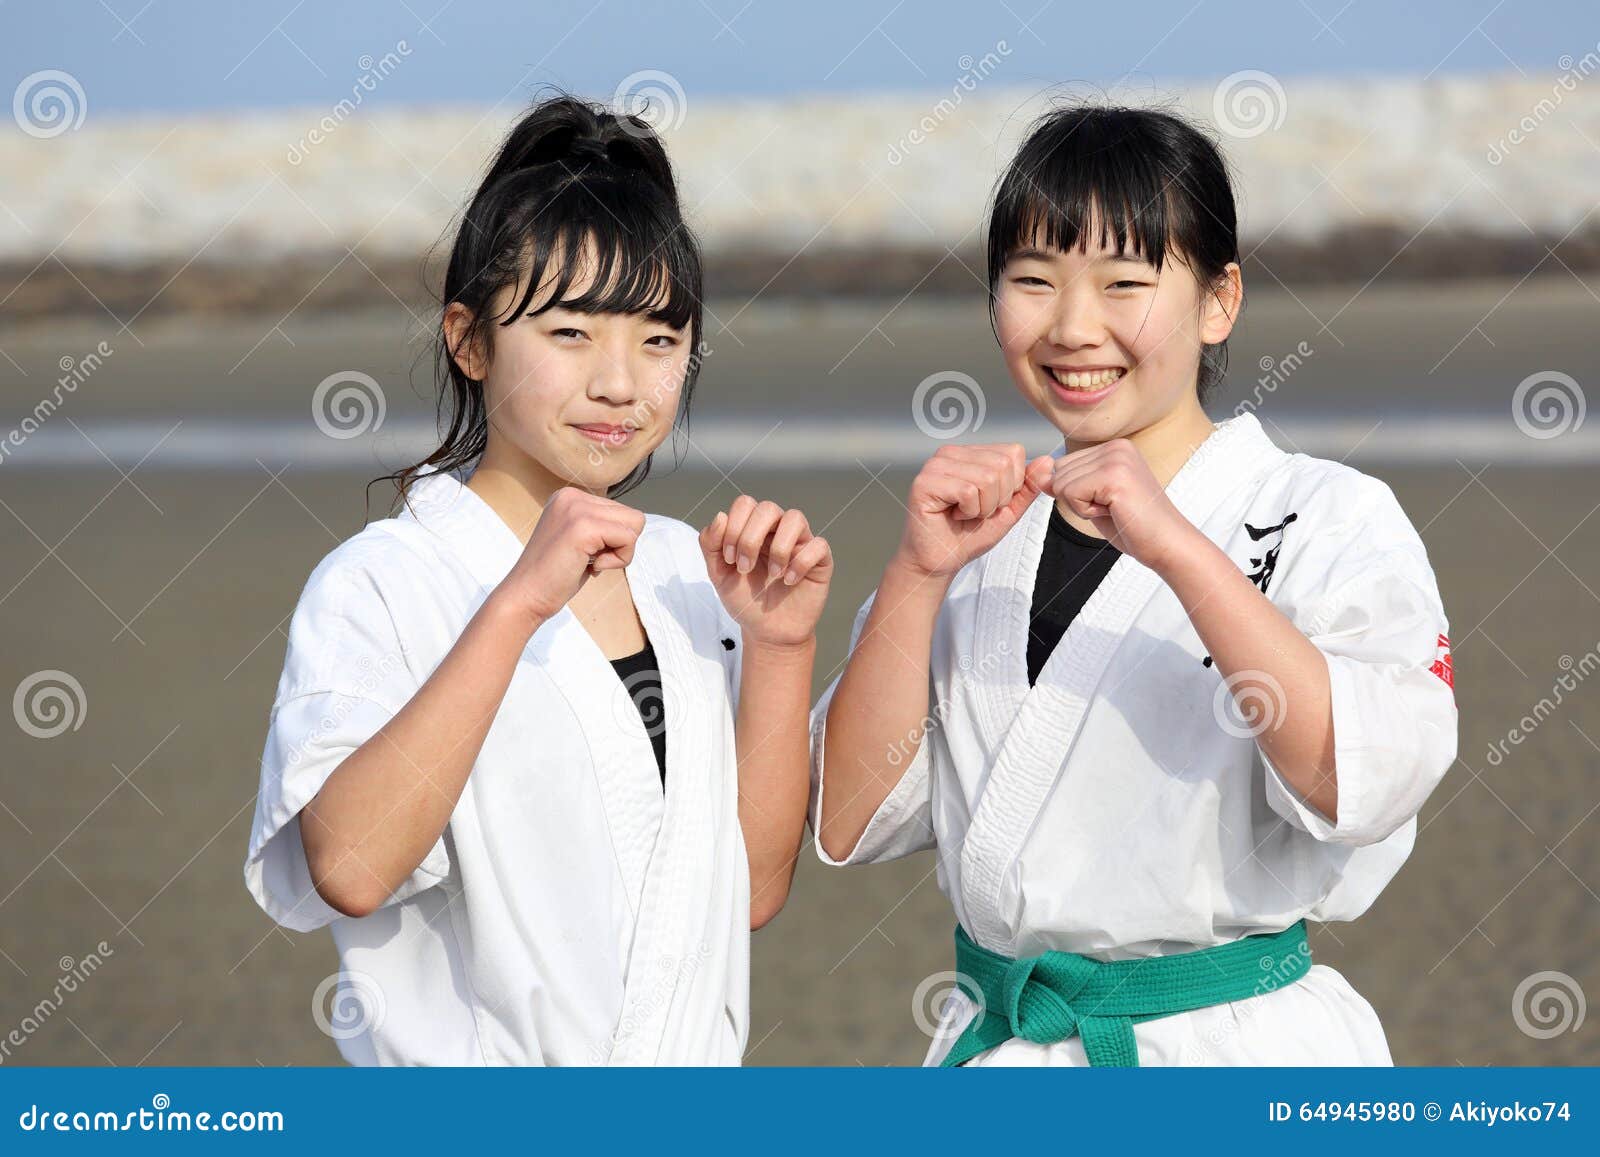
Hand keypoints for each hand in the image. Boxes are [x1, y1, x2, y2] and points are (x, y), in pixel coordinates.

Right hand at [498, 488, 645, 624]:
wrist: (525, 596)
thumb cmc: (555, 575)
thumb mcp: (579, 539)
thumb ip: (601, 526)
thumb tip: (634, 525)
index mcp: (570, 497)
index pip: (621, 512)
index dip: (613, 540)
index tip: (586, 553)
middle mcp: (572, 496)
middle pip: (632, 517)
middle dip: (620, 545)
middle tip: (589, 560)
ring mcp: (576, 508)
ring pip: (634, 525)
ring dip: (620, 552)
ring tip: (590, 561)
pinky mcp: (583, 526)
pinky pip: (628, 540)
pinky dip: (617, 560)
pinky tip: (591, 566)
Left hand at [700, 497, 831, 647]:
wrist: (768, 632)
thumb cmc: (746, 600)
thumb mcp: (719, 575)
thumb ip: (711, 545)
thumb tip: (720, 516)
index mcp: (753, 528)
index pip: (745, 504)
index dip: (734, 527)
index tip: (729, 560)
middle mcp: (777, 530)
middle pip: (768, 508)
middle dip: (750, 538)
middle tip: (744, 568)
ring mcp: (800, 543)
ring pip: (795, 518)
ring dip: (778, 548)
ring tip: (772, 574)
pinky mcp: (819, 561)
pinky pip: (818, 545)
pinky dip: (800, 563)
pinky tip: (789, 581)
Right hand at [893, 444, 1054, 578]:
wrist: (940, 561)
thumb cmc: (968, 535)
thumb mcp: (1008, 510)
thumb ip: (1027, 486)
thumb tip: (1048, 461)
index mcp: (970, 453)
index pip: (1013, 452)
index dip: (1011, 485)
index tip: (989, 502)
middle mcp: (951, 453)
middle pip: (1002, 465)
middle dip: (998, 498)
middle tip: (976, 511)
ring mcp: (935, 465)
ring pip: (987, 478)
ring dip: (983, 507)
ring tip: (964, 513)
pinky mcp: (925, 482)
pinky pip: (968, 491)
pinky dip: (968, 511)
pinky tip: (953, 515)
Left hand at [1051, 439, 1198, 571]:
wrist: (1167, 544)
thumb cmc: (1134, 525)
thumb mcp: (1093, 500)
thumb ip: (1067, 484)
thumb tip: (1039, 475)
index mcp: (1114, 447)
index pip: (1063, 465)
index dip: (1077, 493)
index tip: (1108, 502)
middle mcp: (1116, 446)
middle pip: (1059, 472)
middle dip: (1077, 499)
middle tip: (1111, 508)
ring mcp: (1116, 458)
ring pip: (1061, 484)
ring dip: (1081, 507)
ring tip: (1114, 509)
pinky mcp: (1114, 476)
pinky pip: (1070, 494)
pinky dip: (1085, 512)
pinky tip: (1113, 512)